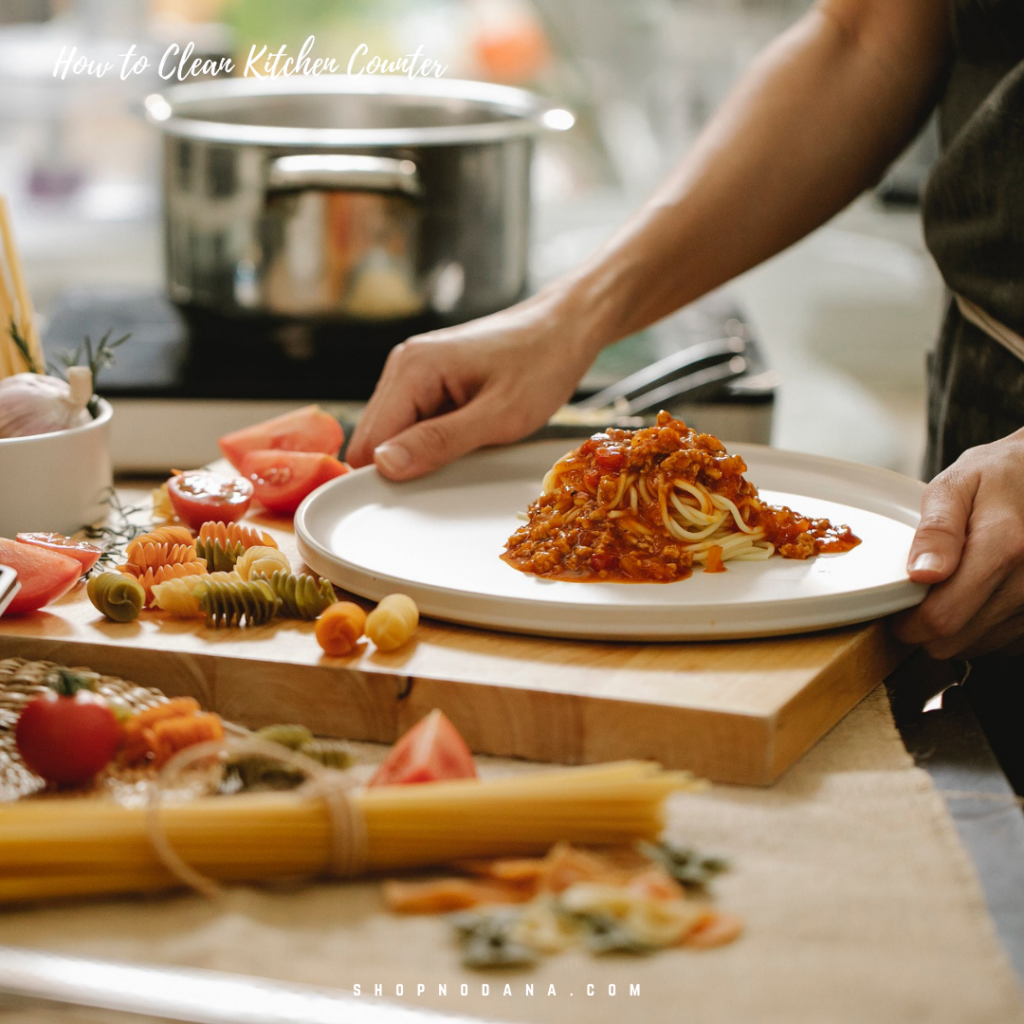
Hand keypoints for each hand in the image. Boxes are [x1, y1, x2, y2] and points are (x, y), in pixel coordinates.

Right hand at [347, 289, 598, 479]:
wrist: (566, 327)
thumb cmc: (542, 364)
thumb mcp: (499, 415)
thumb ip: (440, 441)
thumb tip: (384, 465)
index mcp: (413, 368)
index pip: (369, 440)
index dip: (387, 476)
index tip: (419, 497)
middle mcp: (404, 365)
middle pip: (375, 439)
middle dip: (404, 465)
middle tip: (455, 471)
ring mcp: (415, 371)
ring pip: (395, 434)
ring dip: (422, 453)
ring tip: (470, 448)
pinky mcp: (430, 380)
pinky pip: (416, 423)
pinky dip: (435, 440)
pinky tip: (468, 436)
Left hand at [894, 428, 1023, 658]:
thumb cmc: (997, 477)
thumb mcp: (956, 486)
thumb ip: (936, 530)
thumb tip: (922, 574)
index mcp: (1005, 545)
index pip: (944, 616)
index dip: (909, 624)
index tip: (896, 613)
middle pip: (957, 639)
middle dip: (926, 629)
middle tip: (917, 600)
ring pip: (977, 646)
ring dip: (954, 630)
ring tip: (950, 590)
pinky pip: (1003, 643)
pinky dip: (981, 629)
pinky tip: (975, 599)